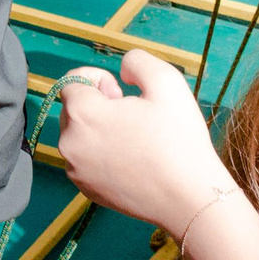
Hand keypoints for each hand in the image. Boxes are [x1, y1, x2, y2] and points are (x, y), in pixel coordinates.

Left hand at [55, 51, 235, 236]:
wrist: (190, 199)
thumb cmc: (179, 138)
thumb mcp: (166, 81)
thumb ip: (136, 61)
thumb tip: (121, 72)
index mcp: (82, 112)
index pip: (72, 80)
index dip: (99, 79)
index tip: (123, 94)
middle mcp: (68, 141)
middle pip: (72, 107)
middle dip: (98, 104)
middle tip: (132, 117)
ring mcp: (75, 169)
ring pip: (78, 134)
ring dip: (98, 129)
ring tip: (133, 140)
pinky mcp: (85, 190)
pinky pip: (84, 160)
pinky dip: (100, 154)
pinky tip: (131, 161)